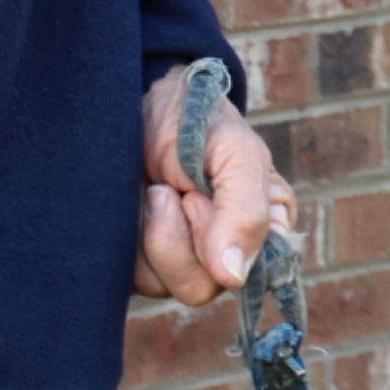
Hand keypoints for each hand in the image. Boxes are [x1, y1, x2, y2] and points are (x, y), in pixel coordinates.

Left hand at [136, 67, 294, 303]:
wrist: (143, 101)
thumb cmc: (198, 121)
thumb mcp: (234, 152)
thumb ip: (245, 211)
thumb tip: (232, 278)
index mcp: (262, 233)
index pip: (248, 276)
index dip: (219, 240)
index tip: (200, 197)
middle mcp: (222, 255)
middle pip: (198, 288)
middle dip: (177, 234)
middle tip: (172, 188)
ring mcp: (178, 260)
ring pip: (161, 286)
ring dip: (152, 230)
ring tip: (157, 189)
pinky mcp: (139, 259)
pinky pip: (130, 278)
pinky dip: (127, 238)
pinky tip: (136, 204)